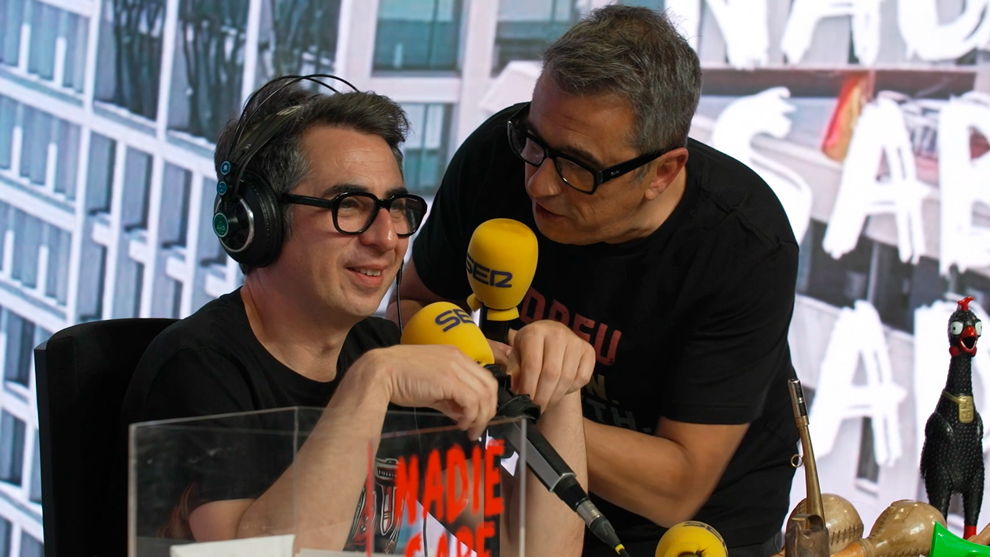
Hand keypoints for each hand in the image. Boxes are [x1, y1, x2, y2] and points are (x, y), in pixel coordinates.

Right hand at [361, 345, 498, 437]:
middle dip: (488, 410)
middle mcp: (459, 358)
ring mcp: (455, 368)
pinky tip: (461, 425)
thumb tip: (462, 414)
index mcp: (456, 355)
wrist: (381, 372)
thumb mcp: (431, 386)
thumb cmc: (401, 379)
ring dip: (480, 417)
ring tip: (469, 430)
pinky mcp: (449, 381)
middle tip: (479, 427)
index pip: (484, 377)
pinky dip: (470, 416)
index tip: (478, 417)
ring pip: (483, 395)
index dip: (486, 400)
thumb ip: (449, 397)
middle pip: (489, 386)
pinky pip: (471, 401)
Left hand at [501, 320, 594, 410]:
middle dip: (543, 396)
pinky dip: (572, 389)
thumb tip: (515, 388)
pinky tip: (561, 389)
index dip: (528, 387)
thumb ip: (514, 371)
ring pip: (567, 377)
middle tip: (537, 408)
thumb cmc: (530, 349)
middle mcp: (557, 333)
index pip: (532, 365)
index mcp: (535, 332)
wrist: (551, 339)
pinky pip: (582, 377)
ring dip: (556, 396)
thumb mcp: (517, 356)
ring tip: (546, 403)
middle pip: (551, 373)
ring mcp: (575, 341)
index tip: (525, 401)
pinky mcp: (588, 351)